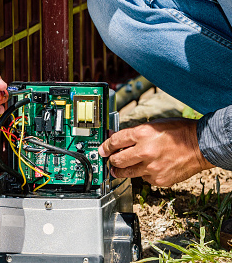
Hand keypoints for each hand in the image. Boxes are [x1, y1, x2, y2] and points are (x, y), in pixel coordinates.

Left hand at [98, 118, 214, 186]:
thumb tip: (118, 138)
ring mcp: (151, 167)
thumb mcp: (154, 125)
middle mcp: (145, 151)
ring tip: (119, 169)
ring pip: (126, 173)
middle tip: (110, 160)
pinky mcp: (158, 179)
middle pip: (116, 160)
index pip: (115, 141)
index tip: (102, 150)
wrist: (201, 146)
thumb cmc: (179, 132)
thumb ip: (135, 133)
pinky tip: (149, 168)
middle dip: (111, 160)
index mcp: (143, 134)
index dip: (105, 146)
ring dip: (121, 170)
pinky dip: (143, 174)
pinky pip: (143, 178)